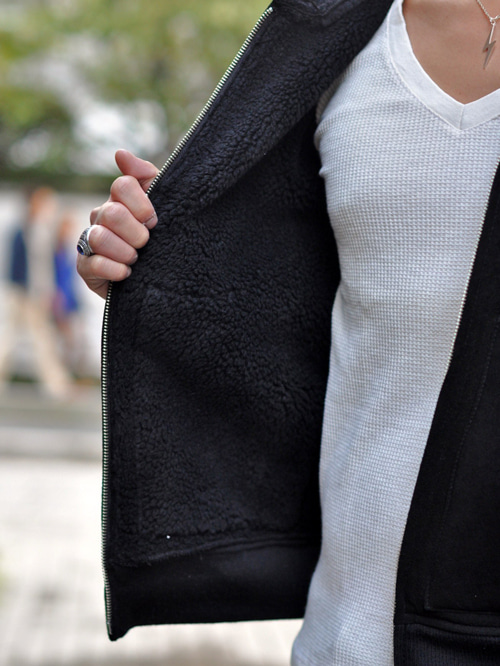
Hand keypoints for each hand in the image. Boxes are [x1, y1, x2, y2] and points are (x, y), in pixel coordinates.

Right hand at [77, 149, 159, 298]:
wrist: (162, 277)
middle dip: (136, 232)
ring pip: (99, 238)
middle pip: (112, 213)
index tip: (154, 221)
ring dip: (126, 252)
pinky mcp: (85, 268)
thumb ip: (147, 176)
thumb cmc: (162, 238)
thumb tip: (120, 154)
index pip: (122, 185)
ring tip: (136, 260)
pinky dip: (115, 270)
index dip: (142, 205)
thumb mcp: (164, 205)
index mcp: (119, 200)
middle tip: (146, 243)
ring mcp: (89, 242)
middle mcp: (100, 217)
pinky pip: (93, 265)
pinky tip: (127, 274)